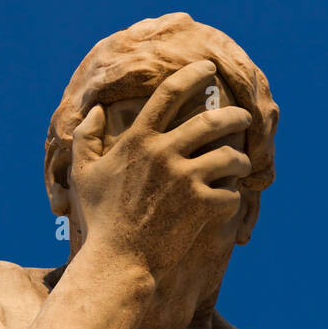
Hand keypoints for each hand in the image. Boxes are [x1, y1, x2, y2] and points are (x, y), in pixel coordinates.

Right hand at [70, 60, 252, 277]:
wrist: (117, 260)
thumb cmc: (101, 218)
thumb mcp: (84, 174)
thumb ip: (86, 137)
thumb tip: (95, 109)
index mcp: (139, 140)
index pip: (170, 93)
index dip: (193, 75)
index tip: (208, 68)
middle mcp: (164, 153)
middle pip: (212, 121)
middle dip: (235, 116)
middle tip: (244, 117)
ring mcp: (185, 180)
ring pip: (231, 157)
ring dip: (241, 160)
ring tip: (241, 165)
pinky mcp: (201, 207)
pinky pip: (231, 193)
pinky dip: (233, 196)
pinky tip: (228, 200)